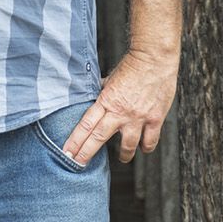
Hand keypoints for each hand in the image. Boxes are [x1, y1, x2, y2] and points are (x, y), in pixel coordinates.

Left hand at [62, 48, 179, 165]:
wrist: (155, 57)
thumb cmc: (132, 65)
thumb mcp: (111, 77)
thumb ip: (104, 91)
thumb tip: (95, 96)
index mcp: (107, 100)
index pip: (86, 124)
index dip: (75, 140)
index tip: (67, 152)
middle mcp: (120, 112)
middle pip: (99, 137)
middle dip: (86, 153)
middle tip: (77, 164)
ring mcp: (138, 117)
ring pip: (127, 146)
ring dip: (123, 155)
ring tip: (122, 158)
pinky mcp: (155, 119)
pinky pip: (149, 141)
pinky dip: (145, 147)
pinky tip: (143, 148)